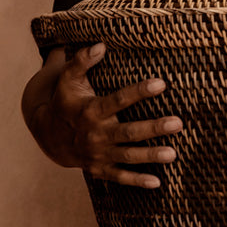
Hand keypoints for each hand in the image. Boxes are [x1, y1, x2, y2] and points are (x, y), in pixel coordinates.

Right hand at [25, 43, 182, 187]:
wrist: (49, 136)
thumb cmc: (66, 102)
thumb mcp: (68, 80)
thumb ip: (82, 61)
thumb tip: (101, 45)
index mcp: (91, 110)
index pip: (118, 100)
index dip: (139, 92)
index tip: (162, 83)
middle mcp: (95, 134)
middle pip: (128, 132)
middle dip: (153, 128)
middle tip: (178, 123)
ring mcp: (98, 154)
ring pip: (127, 156)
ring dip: (150, 156)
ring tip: (173, 153)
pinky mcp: (99, 169)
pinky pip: (119, 177)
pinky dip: (137, 181)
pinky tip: (157, 182)